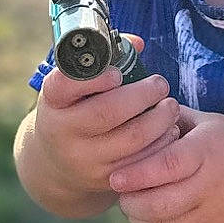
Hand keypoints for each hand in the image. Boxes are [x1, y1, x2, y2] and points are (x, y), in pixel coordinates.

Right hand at [32, 34, 184, 195]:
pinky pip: (141, 161)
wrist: (56, 164)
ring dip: (159, 120)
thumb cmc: (72, 111)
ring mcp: (84, 158)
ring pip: (131, 139)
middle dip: (142, 95)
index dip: (94, 78)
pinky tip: (168, 131)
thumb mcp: (73, 87)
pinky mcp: (105, 178)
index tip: (117, 73)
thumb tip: (138, 43)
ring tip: (170, 106)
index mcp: (53, 102)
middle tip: (160, 84)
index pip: (64, 86)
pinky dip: (161, 143)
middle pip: (107, 112)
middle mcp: (63, 132)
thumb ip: (103, 61)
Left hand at [107, 110, 223, 222]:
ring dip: (140, 222)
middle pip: (159, 204)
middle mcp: (210, 187)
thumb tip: (132, 113)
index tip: (115, 177)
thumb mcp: (208, 122)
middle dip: (131, 202)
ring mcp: (214, 216)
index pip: (166, 166)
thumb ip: (170, 118)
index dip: (137, 173)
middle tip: (123, 193)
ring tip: (135, 207)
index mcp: (206, 152)